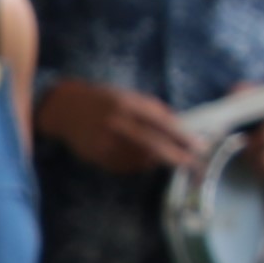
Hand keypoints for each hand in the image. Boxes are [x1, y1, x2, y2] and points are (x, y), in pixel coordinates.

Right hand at [37, 78, 204, 176]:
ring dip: (157, 160)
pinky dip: (139, 164)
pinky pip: (126, 166)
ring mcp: (106, 143)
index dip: (182, 136)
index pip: (161, 123)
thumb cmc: (103, 100)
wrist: (65, 109)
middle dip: (176, 156)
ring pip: (141, 159)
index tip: (198, 146)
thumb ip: (153, 109)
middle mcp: (116, 123)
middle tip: (193, 164)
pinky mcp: (99, 157)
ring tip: (165, 157)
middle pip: (153, 145)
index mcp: (127, 104)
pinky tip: (140, 157)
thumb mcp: (128, 96)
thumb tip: (180, 126)